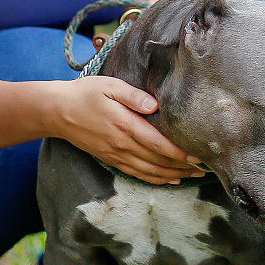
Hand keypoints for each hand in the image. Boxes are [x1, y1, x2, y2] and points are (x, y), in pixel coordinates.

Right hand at [52, 76, 202, 184]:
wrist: (58, 111)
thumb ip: (133, 95)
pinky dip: (156, 179)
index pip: (158, 143)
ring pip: (150, 171)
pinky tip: (171, 178)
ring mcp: (116, 154)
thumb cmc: (86, 93)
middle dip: (183, 165)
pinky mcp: (112, 159)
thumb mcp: (109, 85)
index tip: (198, 155)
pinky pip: (137, 174)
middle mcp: (122, 144)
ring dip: (173, 174)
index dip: (179, 152)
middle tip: (206, 167)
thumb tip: (154, 105)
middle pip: (158, 160)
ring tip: (194, 175)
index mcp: (124, 125)